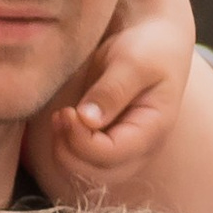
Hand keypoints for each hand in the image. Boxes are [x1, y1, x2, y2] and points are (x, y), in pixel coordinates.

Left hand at [33, 0, 193, 184]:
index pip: (111, 155)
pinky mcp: (105, 141)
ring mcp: (122, 148)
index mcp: (152, 130)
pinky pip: (80, 159)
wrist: (153, 39)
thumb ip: (112, 90)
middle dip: (70, 151)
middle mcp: (138, 148)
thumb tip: (87, 120)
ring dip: (64, 150)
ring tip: (60, 116)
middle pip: (98, 174)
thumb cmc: (148, 46)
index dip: (81, 140)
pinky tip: (62, 119)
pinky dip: (65, 145)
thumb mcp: (133, 62)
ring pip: (86, 172)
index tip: (67, 111)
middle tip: (60, 115)